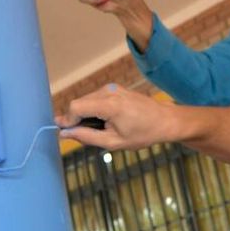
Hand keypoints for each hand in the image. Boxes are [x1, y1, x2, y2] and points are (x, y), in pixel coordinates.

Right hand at [56, 84, 177, 149]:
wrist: (165, 120)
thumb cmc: (143, 134)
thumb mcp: (113, 142)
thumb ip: (86, 137)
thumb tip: (64, 133)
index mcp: (110, 105)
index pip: (76, 107)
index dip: (68, 121)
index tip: (68, 133)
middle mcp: (109, 91)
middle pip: (79, 103)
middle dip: (77, 120)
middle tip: (87, 135)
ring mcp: (112, 88)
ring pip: (85, 100)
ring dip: (86, 115)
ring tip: (103, 129)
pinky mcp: (114, 88)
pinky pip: (94, 98)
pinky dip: (94, 110)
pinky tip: (107, 121)